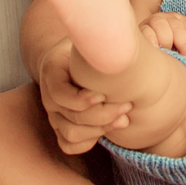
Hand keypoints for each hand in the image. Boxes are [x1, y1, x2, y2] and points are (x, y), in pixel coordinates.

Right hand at [36, 37, 132, 154]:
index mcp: (52, 70)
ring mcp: (54, 114)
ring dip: (100, 130)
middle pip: (69, 118)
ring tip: (124, 118)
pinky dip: (89, 142)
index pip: (59, 93)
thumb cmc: (88, 48)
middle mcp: (48, 95)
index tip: (104, 94)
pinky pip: (69, 145)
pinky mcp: (61, 127)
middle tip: (127, 106)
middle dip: (102, 115)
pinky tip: (109, 129)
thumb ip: (104, 40)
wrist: (74, 60)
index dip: (82, 100)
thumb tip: (137, 41)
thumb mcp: (91, 39)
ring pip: (71, 134)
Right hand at [138, 11, 185, 62]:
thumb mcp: (185, 48)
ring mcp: (153, 22)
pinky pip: (146, 31)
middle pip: (178, 28)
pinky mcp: (141, 28)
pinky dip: (150, 39)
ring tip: (171, 55)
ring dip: (168, 41)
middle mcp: (168, 19)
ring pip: (161, 26)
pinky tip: (155, 48)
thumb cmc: (171, 49)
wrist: (146, 48)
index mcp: (181, 22)